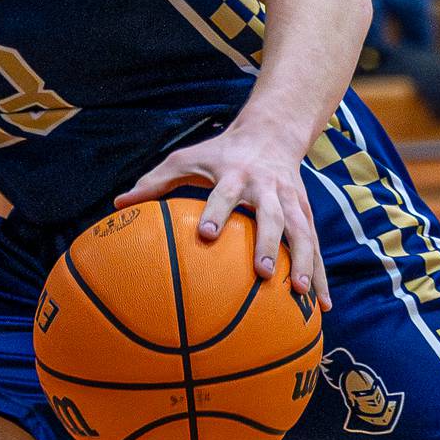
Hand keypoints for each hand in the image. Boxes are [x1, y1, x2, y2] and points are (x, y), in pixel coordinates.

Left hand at [115, 124, 327, 308]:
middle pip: (270, 215)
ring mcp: (289, 202)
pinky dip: (320, 275)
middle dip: (267, 242)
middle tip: (261, 271)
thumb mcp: (186, 158)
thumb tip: (117, 206)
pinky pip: (315, 247)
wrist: (271, 133)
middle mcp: (265, 188)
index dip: (217, 212)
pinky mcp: (305, 214)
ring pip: (302, 232)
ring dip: (304, 262)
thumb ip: (154, 182)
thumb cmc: (220, 153)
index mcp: (234, 175)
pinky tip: (322, 305)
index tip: (207, 235)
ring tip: (301, 294)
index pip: (224, 193)